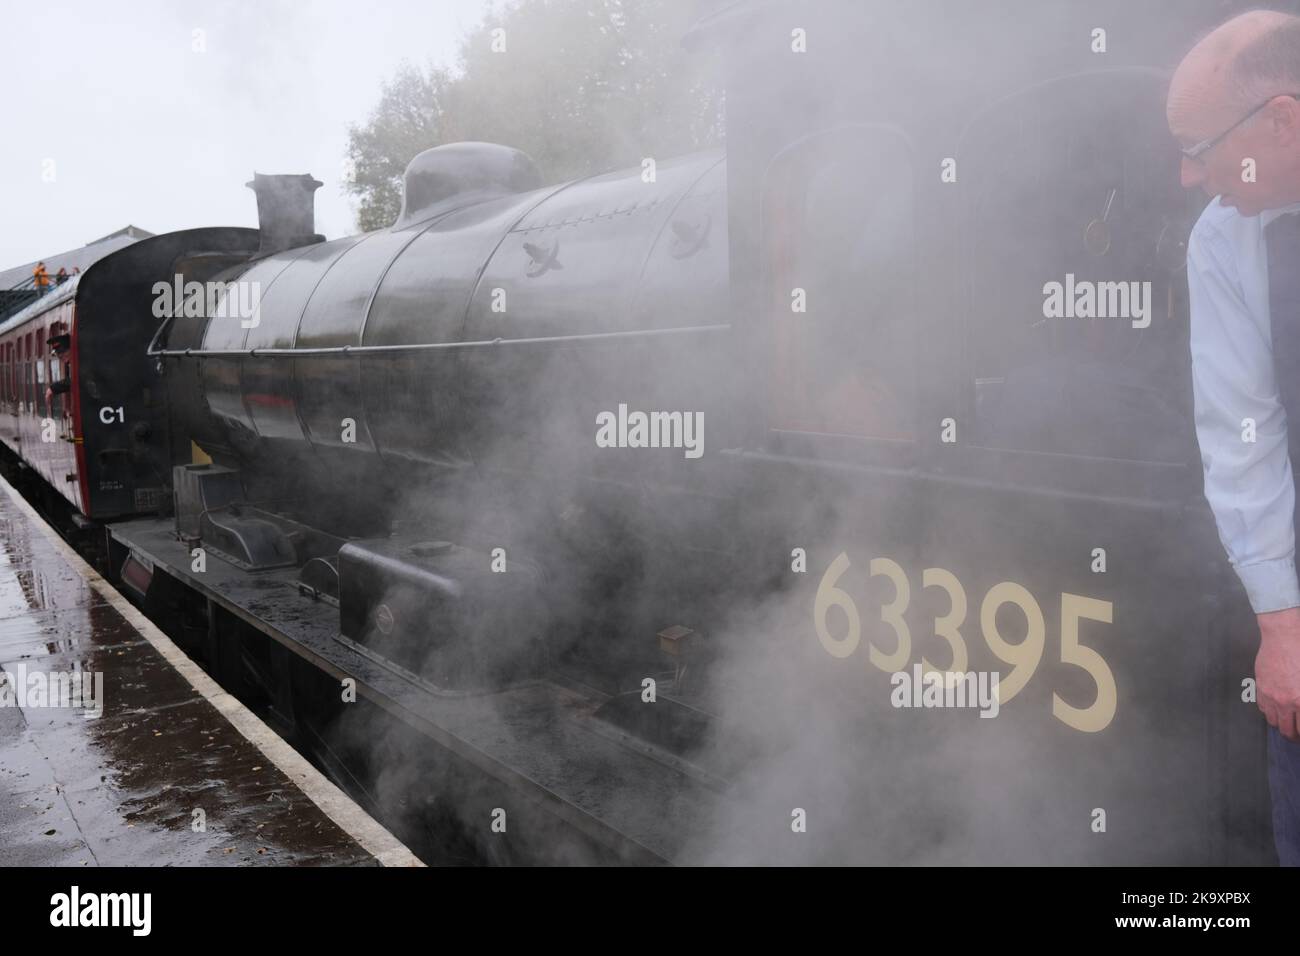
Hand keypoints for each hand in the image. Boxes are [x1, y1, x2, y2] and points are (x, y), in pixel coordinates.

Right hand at [1255, 607, 1299, 740]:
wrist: (1284, 637)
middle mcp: (1285, 701)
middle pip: (1287, 730)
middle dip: (1293, 735)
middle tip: (1296, 735)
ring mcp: (1271, 695)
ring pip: (1273, 721)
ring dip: (1281, 725)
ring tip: (1287, 723)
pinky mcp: (1261, 687)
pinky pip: (1262, 708)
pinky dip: (1269, 712)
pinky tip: (1276, 709)